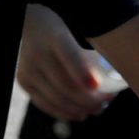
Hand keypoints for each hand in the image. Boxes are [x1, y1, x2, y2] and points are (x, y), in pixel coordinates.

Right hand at [16, 4, 117, 121]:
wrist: (30, 24)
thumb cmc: (61, 29)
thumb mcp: (74, 29)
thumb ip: (90, 52)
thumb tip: (115, 77)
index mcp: (54, 36)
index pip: (69, 57)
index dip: (83, 74)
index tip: (98, 86)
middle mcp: (38, 53)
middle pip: (66, 85)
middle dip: (90, 99)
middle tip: (107, 100)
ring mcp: (28, 70)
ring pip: (57, 99)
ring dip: (80, 108)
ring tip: (97, 108)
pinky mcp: (24, 82)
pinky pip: (45, 104)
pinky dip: (64, 112)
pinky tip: (79, 114)